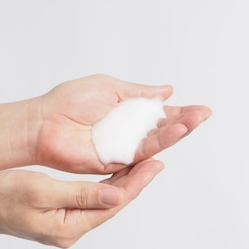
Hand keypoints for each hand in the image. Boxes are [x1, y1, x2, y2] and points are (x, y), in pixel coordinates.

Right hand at [0, 159, 163, 247]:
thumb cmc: (2, 196)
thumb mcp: (41, 190)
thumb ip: (80, 194)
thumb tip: (116, 198)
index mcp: (69, 227)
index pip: (112, 204)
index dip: (136, 184)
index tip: (156, 165)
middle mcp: (72, 231)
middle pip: (112, 205)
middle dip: (135, 182)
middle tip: (156, 160)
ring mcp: (67, 226)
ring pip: (103, 203)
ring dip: (123, 183)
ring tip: (143, 163)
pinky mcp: (62, 219)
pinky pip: (91, 201)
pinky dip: (105, 186)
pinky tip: (115, 173)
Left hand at [29, 74, 210, 173]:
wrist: (44, 122)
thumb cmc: (69, 102)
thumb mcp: (109, 87)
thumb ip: (139, 92)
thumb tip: (166, 90)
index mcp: (128, 113)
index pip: (160, 114)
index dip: (180, 112)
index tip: (201, 109)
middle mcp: (129, 132)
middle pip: (163, 130)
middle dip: (185, 122)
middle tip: (204, 114)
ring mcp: (123, 148)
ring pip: (157, 142)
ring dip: (177, 132)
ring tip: (194, 121)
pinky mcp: (116, 162)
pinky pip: (141, 153)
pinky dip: (160, 143)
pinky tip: (176, 131)